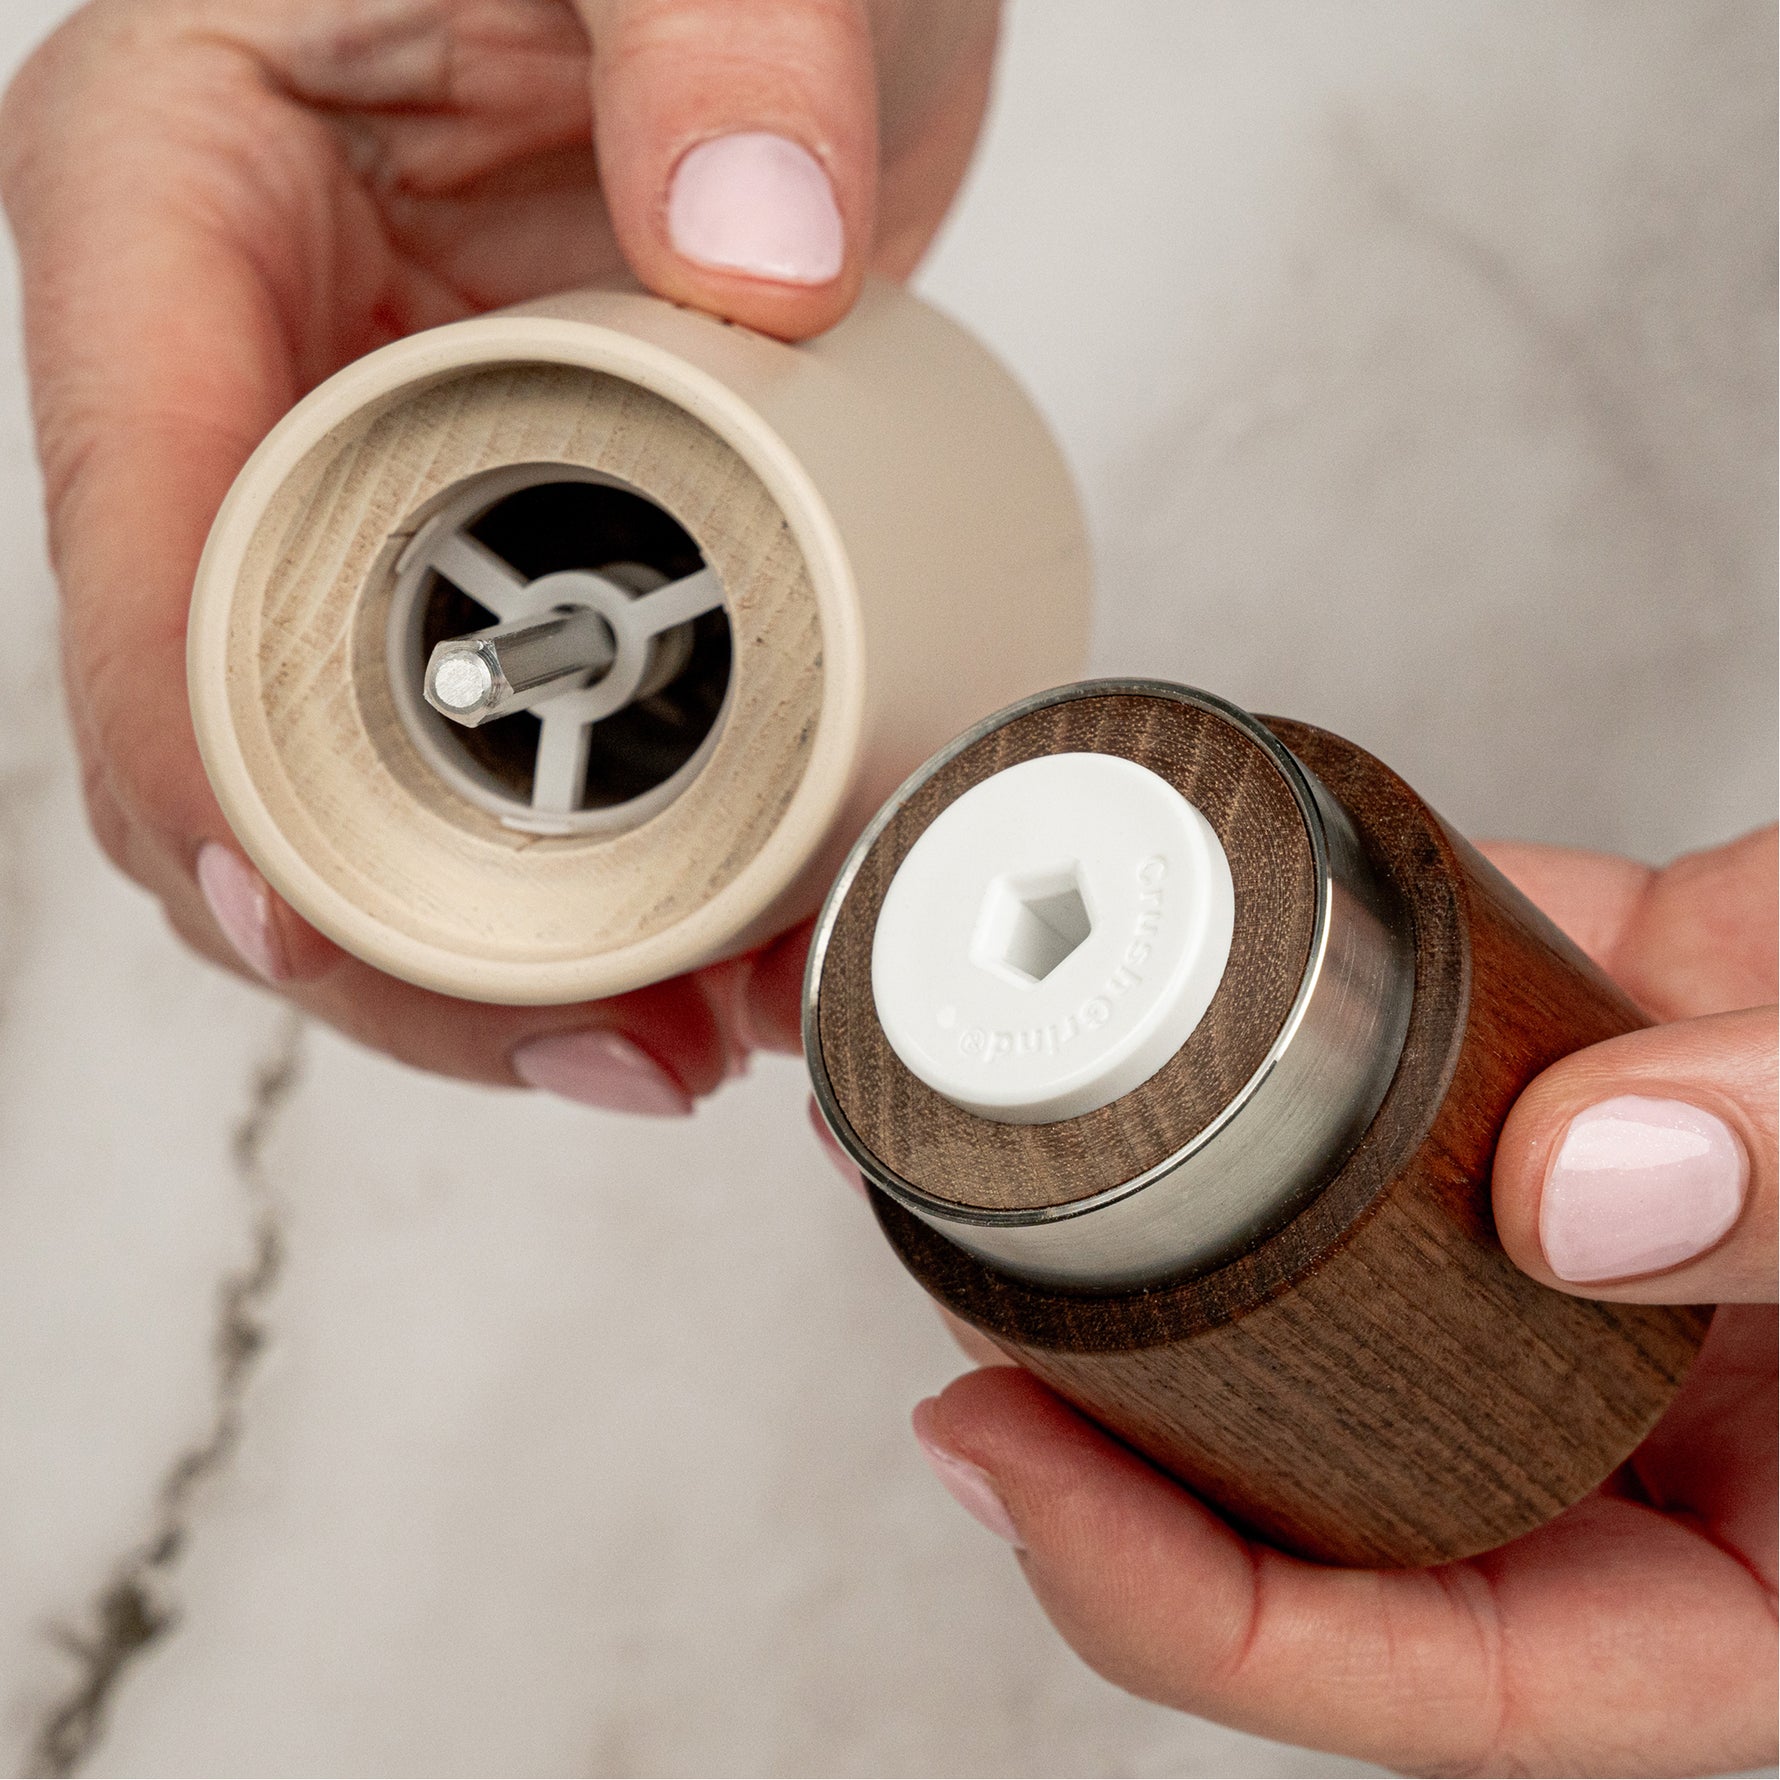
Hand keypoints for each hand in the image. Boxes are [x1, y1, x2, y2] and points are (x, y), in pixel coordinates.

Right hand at [0, 0, 994, 1107]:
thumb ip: (721, 34)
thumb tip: (758, 263)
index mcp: (172, 203)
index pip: (143, 554)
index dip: (221, 788)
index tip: (339, 941)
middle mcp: (247, 368)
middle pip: (243, 739)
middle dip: (407, 938)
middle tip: (614, 1044)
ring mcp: (380, 471)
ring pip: (372, 781)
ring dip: (514, 943)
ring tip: (690, 1032)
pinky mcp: (516, 535)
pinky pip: (506, 743)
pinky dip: (600, 862)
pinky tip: (710, 939)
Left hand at [907, 826, 1776, 1774]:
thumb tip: (1573, 1191)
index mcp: (1741, 1586)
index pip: (1417, 1670)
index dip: (1172, 1596)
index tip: (989, 1451)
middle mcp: (1627, 1428)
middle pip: (1316, 1472)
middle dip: (1104, 1399)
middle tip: (936, 1274)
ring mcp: (1578, 1253)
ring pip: (1322, 1278)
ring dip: (1141, 1216)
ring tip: (970, 1136)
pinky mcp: (1567, 1081)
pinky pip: (1398, 1066)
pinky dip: (1282, 1022)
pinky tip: (1155, 978)